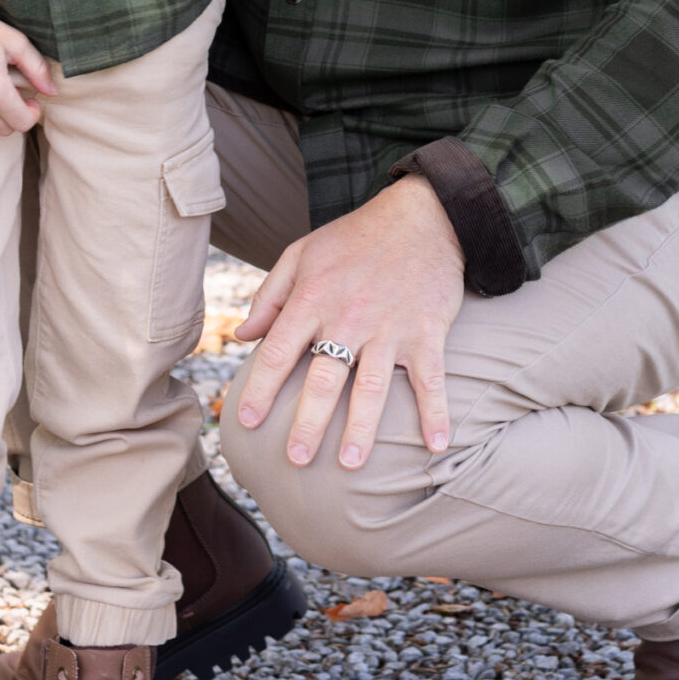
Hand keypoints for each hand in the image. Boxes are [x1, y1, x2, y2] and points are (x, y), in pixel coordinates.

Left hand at [233, 177, 465, 470]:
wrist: (422, 216)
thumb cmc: (354, 237)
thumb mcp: (302, 253)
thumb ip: (269, 296)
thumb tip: (242, 335)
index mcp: (314, 298)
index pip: (281, 350)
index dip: (261, 387)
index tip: (245, 421)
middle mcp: (349, 316)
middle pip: (325, 377)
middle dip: (308, 421)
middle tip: (295, 459)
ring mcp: (391, 327)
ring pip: (373, 385)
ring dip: (362, 427)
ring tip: (349, 463)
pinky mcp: (427, 332)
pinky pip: (432, 378)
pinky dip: (436, 412)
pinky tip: (436, 445)